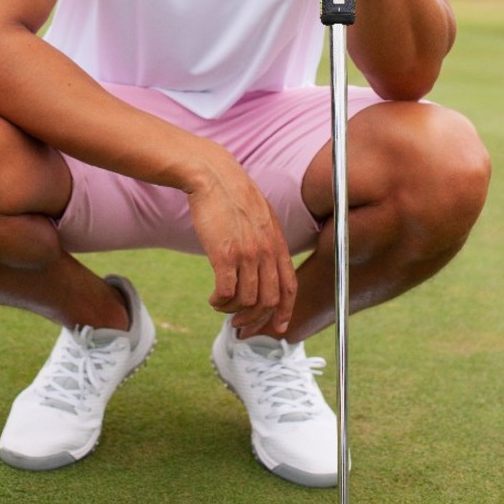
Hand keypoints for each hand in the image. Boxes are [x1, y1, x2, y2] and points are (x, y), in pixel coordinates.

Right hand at [185, 145, 297, 337]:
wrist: (213, 176)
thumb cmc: (232, 194)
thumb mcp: (261, 216)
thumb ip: (267, 240)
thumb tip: (264, 262)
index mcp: (277, 243)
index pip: (290, 287)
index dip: (286, 312)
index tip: (279, 328)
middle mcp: (266, 251)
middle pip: (269, 300)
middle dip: (255, 319)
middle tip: (239, 324)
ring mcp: (247, 253)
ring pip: (247, 300)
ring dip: (232, 311)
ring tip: (221, 306)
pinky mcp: (224, 254)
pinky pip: (226, 292)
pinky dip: (220, 302)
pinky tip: (213, 298)